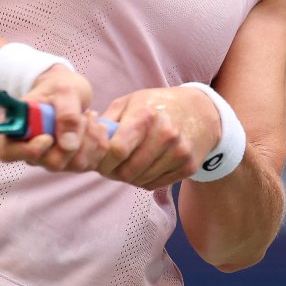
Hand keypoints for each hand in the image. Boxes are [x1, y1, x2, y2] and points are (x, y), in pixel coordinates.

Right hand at [0, 64, 108, 170]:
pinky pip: (89, 163)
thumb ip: (66, 114)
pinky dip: (99, 144)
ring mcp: (50, 156)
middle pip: (51, 163)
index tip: (48, 137)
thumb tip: (68, 145)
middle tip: (83, 116)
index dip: (29, 150)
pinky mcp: (70, 159)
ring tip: (91, 116)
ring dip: (90, 140)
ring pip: (74, 165)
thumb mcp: (64, 91)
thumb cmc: (58, 86)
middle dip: (75, 141)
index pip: (9, 153)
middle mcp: (31, 147)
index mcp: (17, 128)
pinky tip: (98, 126)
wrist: (67, 88)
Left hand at [95, 86, 220, 189]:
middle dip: (113, 172)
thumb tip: (85, 138)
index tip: (99, 158)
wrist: (200, 111)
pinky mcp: (188, 166)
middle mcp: (165, 134)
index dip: (103, 159)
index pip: (118, 149)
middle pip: (128, 170)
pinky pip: (155, 184)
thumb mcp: (130, 101)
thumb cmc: (157, 104)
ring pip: (140, 180)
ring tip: (125, 164)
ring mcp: (179, 152)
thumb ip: (107, 120)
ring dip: (128, 177)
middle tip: (109, 166)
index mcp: (146, 115)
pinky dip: (144, 180)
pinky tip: (143, 166)